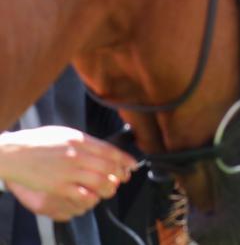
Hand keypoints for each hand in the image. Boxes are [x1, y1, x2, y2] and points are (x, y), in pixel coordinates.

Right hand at [0, 126, 136, 220]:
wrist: (14, 153)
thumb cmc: (38, 142)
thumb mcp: (65, 134)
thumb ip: (85, 141)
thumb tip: (104, 149)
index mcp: (79, 140)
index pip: (110, 151)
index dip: (125, 160)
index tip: (133, 166)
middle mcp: (76, 155)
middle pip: (109, 167)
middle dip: (120, 175)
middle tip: (123, 179)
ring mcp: (67, 171)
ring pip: (100, 182)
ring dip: (109, 188)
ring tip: (109, 190)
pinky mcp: (58, 186)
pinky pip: (82, 195)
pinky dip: (92, 197)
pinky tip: (92, 197)